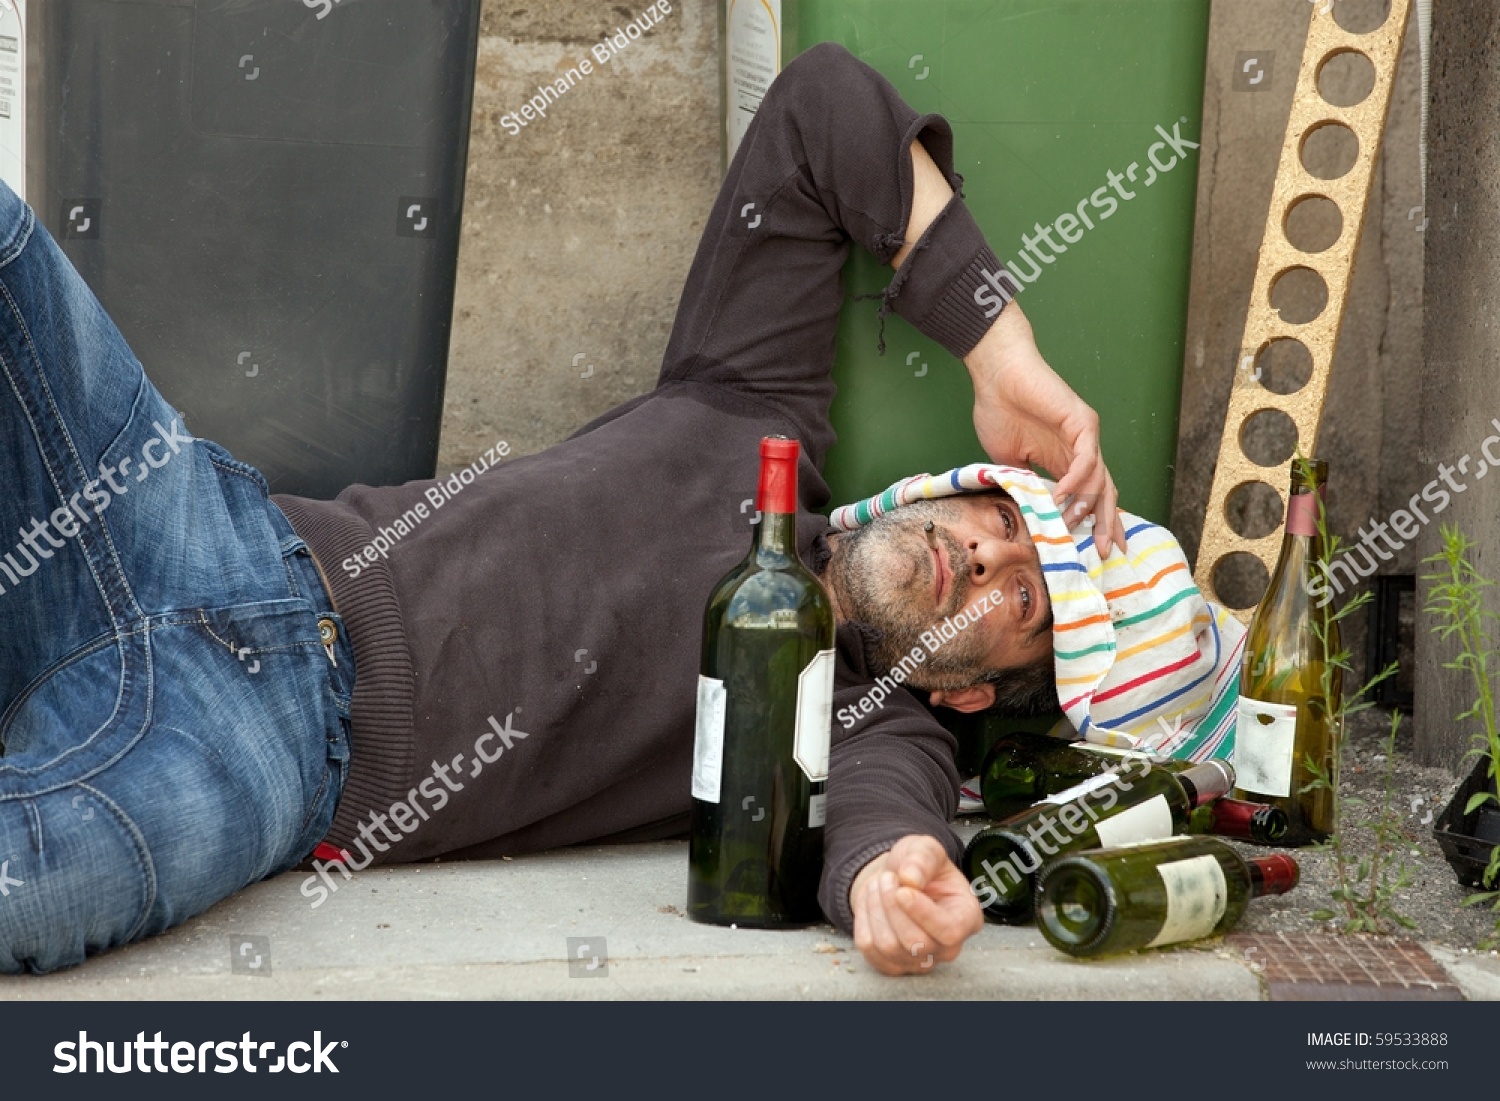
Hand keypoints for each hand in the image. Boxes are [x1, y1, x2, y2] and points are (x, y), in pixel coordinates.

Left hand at [849, 834, 983, 975]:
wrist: (897, 881)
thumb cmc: (919, 867)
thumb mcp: (925, 849)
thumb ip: (922, 858)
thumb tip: (910, 878)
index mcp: (967, 918)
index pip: (949, 931)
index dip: (922, 913)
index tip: (903, 890)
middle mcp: (948, 948)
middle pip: (914, 941)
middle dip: (892, 905)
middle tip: (887, 877)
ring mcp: (920, 961)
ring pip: (888, 946)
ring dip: (875, 908)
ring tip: (880, 886)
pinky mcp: (893, 966)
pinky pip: (868, 949)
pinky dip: (864, 920)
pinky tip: (872, 904)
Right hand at [963, 302, 1125, 556]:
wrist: (996, 375)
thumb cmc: (999, 409)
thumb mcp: (1009, 461)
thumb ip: (1024, 484)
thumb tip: (1030, 513)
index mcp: (1065, 461)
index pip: (1092, 496)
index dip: (1098, 523)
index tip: (1097, 551)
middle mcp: (1082, 450)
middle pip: (1105, 492)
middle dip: (1106, 523)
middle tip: (1104, 551)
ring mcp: (1085, 436)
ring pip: (1100, 479)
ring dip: (1085, 506)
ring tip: (1068, 525)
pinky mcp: (1081, 422)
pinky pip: (1086, 459)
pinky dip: (1076, 480)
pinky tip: (1061, 495)